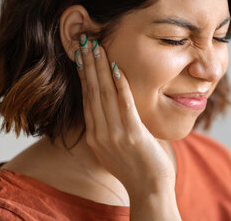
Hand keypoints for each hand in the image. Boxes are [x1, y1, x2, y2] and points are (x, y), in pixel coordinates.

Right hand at [75, 34, 176, 202]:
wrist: (149, 190)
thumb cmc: (136, 168)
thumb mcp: (115, 148)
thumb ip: (110, 128)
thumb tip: (112, 109)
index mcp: (94, 136)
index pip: (86, 99)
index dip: (84, 75)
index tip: (81, 55)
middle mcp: (100, 134)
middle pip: (91, 92)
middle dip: (88, 65)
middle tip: (85, 42)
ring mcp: (115, 135)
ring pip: (104, 94)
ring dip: (100, 68)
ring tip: (97, 47)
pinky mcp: (132, 135)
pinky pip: (124, 105)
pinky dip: (120, 85)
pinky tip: (117, 68)